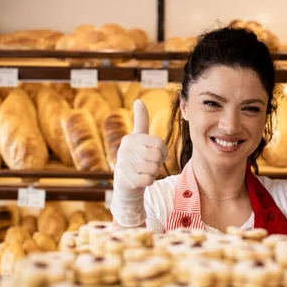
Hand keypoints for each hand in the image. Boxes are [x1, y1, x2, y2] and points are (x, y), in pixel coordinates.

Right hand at [111, 100, 167, 225]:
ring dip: (153, 173)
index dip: (163, 152)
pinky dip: (149, 182)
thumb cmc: (137, 160)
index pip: (158, 143)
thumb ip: (140, 120)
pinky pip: (148, 180)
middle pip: (157, 156)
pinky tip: (141, 181)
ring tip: (143, 172)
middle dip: (157, 164)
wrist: (126, 185)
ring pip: (153, 168)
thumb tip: (138, 100)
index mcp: (130, 139)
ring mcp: (123, 165)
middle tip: (149, 166)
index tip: (157, 154)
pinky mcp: (124, 180)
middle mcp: (124, 150)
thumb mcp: (138, 139)